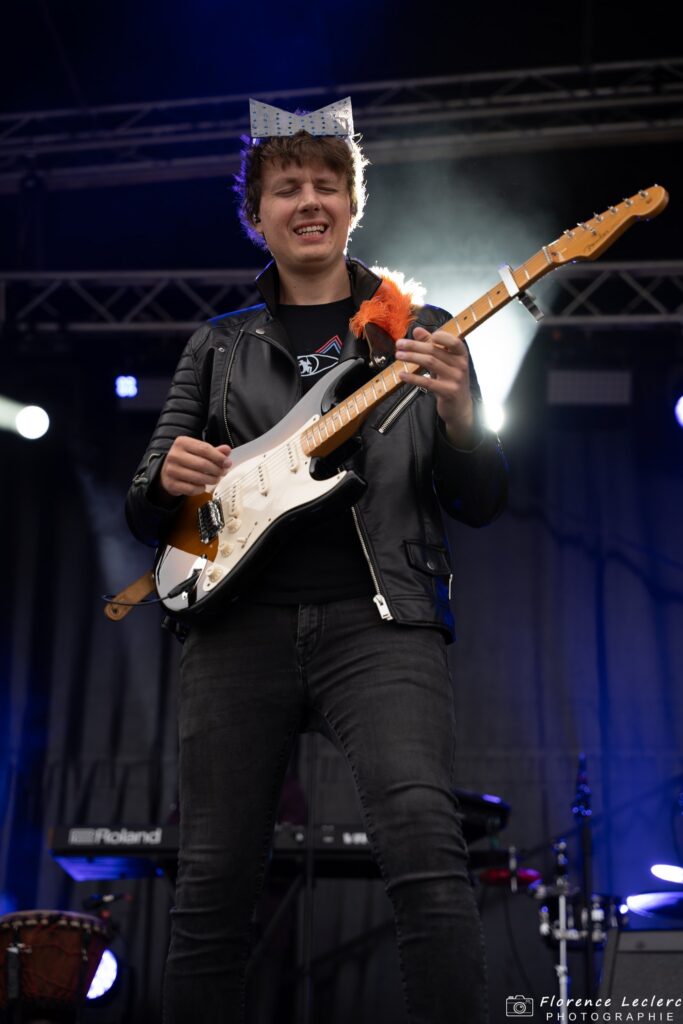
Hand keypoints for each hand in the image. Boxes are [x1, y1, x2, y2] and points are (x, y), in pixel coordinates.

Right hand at [159, 436, 231, 496]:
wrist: (167, 471)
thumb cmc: (186, 460)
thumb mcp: (198, 451)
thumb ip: (214, 450)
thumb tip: (227, 450)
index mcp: (182, 443)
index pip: (204, 449)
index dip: (219, 457)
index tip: (227, 463)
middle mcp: (174, 455)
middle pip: (202, 464)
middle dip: (217, 470)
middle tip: (223, 472)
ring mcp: (171, 470)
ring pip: (198, 477)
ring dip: (211, 480)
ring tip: (215, 479)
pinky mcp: (171, 484)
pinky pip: (191, 489)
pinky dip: (201, 489)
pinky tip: (203, 486)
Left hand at [395, 327, 476, 447]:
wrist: (460, 407)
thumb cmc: (450, 380)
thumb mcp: (443, 362)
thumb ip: (431, 345)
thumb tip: (417, 330)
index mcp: (461, 355)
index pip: (452, 341)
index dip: (438, 336)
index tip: (418, 334)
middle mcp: (461, 365)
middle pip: (435, 351)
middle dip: (414, 346)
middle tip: (399, 344)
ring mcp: (456, 379)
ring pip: (430, 362)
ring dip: (412, 357)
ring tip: (398, 355)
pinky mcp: (448, 392)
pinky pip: (427, 382)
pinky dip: (412, 377)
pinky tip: (401, 374)